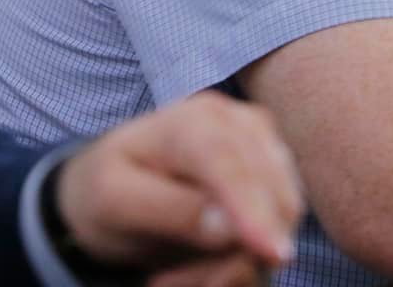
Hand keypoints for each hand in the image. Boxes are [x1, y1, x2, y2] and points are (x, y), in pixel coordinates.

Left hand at [55, 90, 303, 274]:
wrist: (118, 179)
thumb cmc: (110, 188)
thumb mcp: (114, 202)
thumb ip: (168, 210)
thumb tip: (230, 229)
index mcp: (190, 122)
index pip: (229, 164)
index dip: (253, 208)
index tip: (270, 254)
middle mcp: (240, 124)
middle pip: (269, 193)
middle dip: (233, 255)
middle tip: (165, 285)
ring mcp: (265, 148)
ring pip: (282, 215)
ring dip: (234, 263)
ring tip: (175, 278)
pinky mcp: (277, 174)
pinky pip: (280, 228)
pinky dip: (243, 261)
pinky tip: (200, 268)